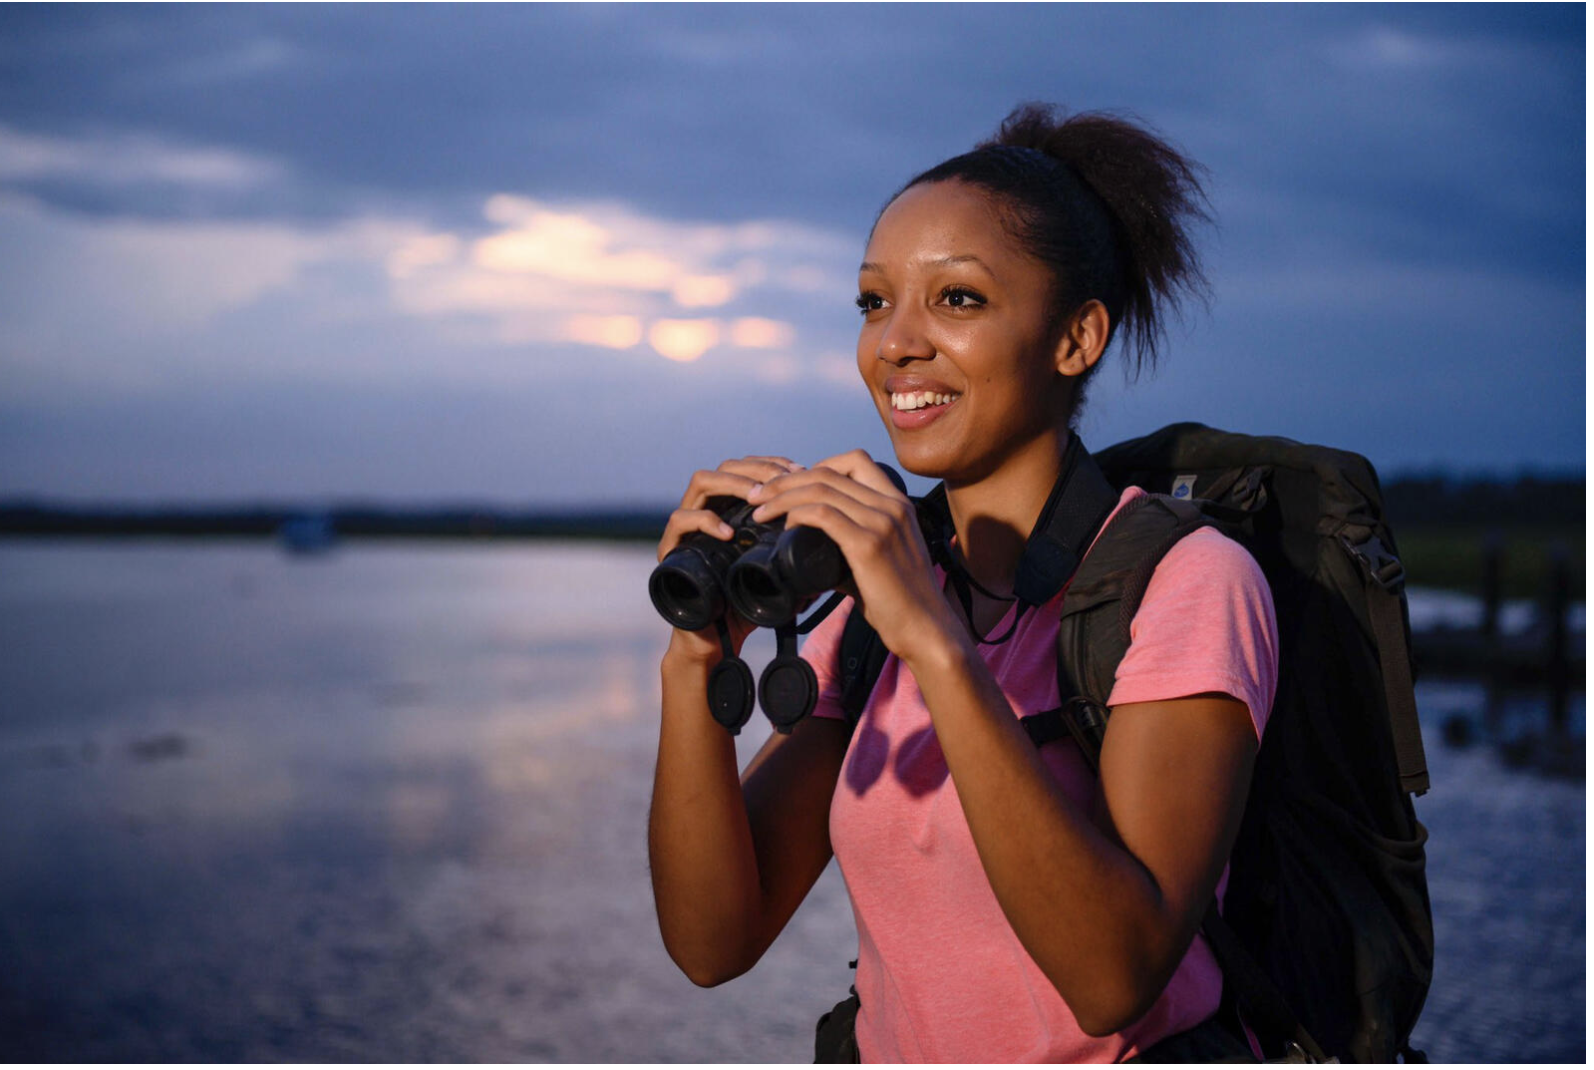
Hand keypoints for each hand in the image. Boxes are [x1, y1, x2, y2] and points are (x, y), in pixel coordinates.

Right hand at [657, 455, 805, 665]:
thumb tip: (830, 546)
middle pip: (727, 465)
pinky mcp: (670, 549)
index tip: (799, 471)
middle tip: (782, 480)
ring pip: (701, 481)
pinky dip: (705, 520)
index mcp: (731, 510)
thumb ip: (797, 557)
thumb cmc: (745, 605)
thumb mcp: (778, 574)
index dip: (773, 463)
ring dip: (732, 483)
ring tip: (757, 498)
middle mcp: (707, 510)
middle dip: (758, 467)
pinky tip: (728, 532)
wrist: (715, 640)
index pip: (748, 467)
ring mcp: (686, 527)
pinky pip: (680, 520)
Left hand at [746, 448, 964, 664]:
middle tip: (760, 495)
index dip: (817, 466)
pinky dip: (796, 514)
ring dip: (782, 495)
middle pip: (829, 470)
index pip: (854, 461)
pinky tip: (784, 527)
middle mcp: (892, 505)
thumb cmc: (901, 601)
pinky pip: (823, 514)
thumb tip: (806, 552)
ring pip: (821, 487)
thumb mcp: (880, 559)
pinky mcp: (869, 545)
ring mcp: (882, 522)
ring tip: (761, 510)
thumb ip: (848, 547)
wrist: (927, 629)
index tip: (791, 487)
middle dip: (786, 480)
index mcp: (898, 503)